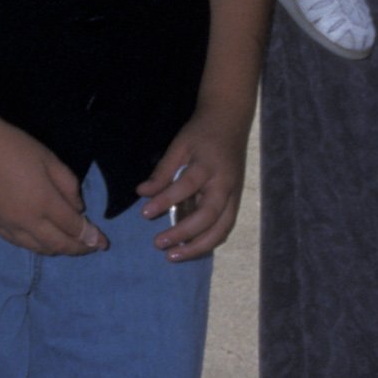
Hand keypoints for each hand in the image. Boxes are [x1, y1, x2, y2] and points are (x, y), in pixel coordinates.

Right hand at [0, 118, 106, 256]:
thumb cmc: (13, 145)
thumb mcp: (49, 158)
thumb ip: (68, 185)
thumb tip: (78, 209)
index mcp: (44, 203)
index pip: (73, 227)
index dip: (91, 237)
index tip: (103, 243)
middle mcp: (26, 221)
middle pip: (58, 244)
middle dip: (78, 248)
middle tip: (91, 247)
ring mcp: (7, 226)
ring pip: (38, 248)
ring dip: (57, 250)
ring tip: (69, 246)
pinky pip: (18, 244)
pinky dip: (35, 246)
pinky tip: (40, 242)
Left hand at [138, 108, 251, 261]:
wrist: (231, 122)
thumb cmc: (201, 133)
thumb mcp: (179, 145)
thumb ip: (163, 171)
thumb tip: (142, 193)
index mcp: (209, 165)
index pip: (187, 186)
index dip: (166, 201)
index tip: (144, 214)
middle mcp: (226, 184)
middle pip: (210, 216)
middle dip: (184, 233)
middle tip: (158, 244)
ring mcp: (234, 195)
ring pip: (222, 229)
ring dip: (199, 246)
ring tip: (174, 256)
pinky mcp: (236, 202)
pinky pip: (225, 228)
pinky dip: (208, 242)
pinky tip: (189, 249)